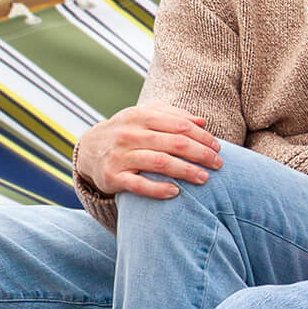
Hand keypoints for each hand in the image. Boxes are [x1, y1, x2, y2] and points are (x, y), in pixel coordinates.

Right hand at [75, 105, 223, 200]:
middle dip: (200, 153)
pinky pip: (139, 185)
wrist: (88, 150)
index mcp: (140, 116)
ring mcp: (120, 156)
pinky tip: (176, 193)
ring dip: (186, 171)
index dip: (201, 137)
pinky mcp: (112, 178)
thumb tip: (202, 122)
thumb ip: (173, 116)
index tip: (218, 147)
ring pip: (159, 163)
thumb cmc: (126, 132)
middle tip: (218, 164)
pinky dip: (158, 189)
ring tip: (204, 179)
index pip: (179, 125)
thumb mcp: (145, 117)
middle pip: (173, 143)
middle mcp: (129, 134)